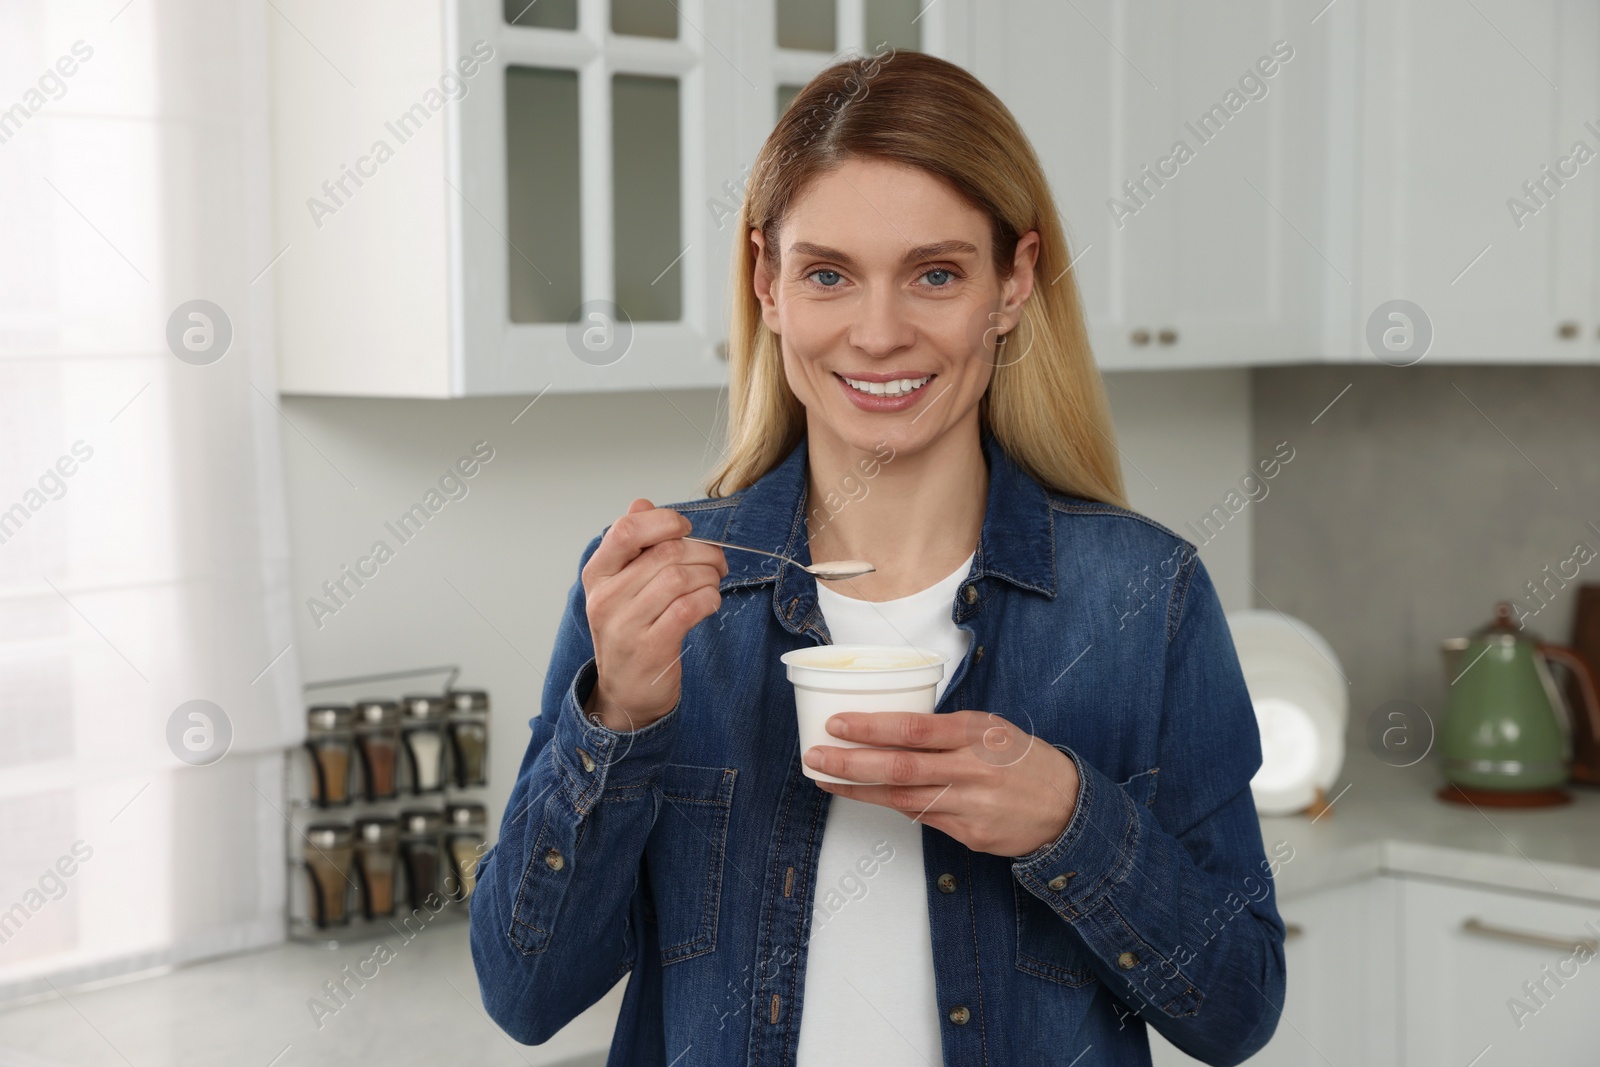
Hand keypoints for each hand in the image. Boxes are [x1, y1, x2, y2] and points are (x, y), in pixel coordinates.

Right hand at [580, 498, 727, 731]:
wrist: (624, 693)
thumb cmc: (629, 632)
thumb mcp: (621, 586)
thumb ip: (633, 545)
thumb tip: (642, 504)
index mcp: (597, 574)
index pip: (627, 530)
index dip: (664, 521)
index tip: (684, 529)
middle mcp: (606, 598)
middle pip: (664, 554)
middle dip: (702, 552)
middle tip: (716, 561)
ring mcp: (626, 625)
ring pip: (680, 578)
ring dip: (709, 576)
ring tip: (713, 582)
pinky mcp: (651, 648)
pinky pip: (689, 608)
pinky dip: (709, 599)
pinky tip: (710, 602)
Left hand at [803, 710, 1079, 857]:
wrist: (1067, 809)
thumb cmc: (1021, 759)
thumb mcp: (990, 728)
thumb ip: (945, 730)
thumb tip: (889, 728)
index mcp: (976, 734)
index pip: (913, 729)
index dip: (870, 727)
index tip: (836, 723)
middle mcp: (971, 770)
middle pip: (899, 768)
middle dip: (850, 762)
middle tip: (815, 756)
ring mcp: (970, 807)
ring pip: (902, 799)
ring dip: (859, 789)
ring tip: (826, 778)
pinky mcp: (969, 836)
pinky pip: (921, 818)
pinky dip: (893, 804)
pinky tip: (869, 795)